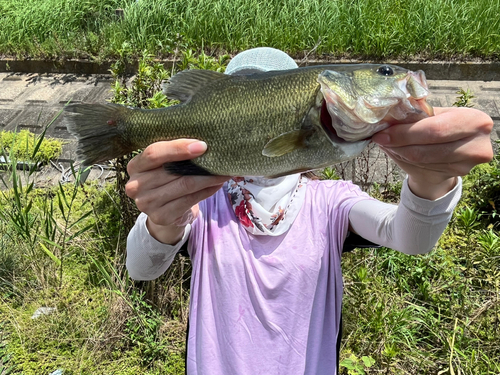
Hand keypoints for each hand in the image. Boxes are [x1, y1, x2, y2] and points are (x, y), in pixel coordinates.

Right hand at [125, 139, 228, 243]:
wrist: (163, 210)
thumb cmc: (167, 179)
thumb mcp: (164, 164)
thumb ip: (174, 153)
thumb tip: (203, 143)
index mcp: (135, 166)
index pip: (154, 153)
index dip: (178, 149)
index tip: (202, 146)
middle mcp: (135, 186)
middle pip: (171, 171)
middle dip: (200, 164)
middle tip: (222, 158)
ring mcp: (146, 203)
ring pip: (184, 185)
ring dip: (208, 178)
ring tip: (224, 172)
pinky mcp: (160, 216)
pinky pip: (189, 200)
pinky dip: (206, 191)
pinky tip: (217, 184)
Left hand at [372, 107, 493, 199]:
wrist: (451, 150)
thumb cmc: (441, 126)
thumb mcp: (434, 115)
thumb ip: (416, 115)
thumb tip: (386, 117)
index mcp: (475, 120)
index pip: (434, 129)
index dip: (405, 133)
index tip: (382, 133)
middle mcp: (477, 144)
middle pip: (426, 149)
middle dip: (398, 144)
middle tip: (380, 139)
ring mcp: (467, 164)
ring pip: (421, 161)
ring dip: (399, 152)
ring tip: (388, 144)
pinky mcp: (456, 175)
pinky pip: (422, 169)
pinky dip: (405, 160)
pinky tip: (400, 152)